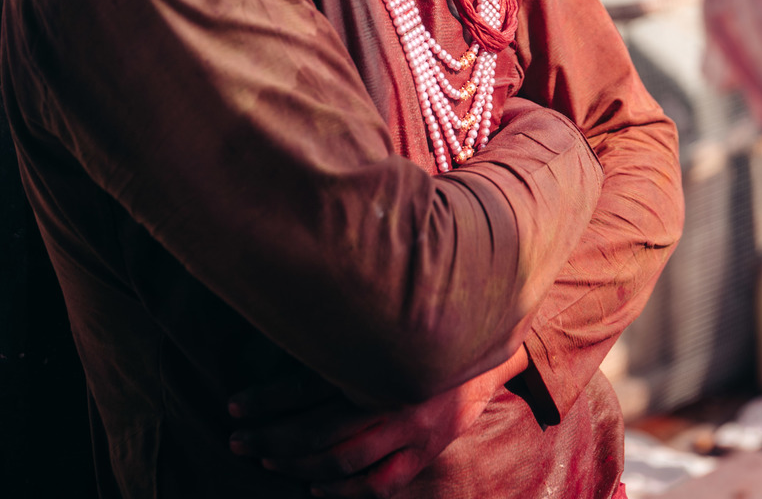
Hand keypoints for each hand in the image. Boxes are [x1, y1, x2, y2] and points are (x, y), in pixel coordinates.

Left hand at [229, 346, 527, 497]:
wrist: (491, 340)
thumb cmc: (430, 323)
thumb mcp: (388, 316)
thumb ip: (349, 328)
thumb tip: (292, 321)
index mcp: (375, 358)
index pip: (307, 386)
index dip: (267, 400)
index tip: (234, 407)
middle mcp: (390, 395)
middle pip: (318, 431)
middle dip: (272, 440)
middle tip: (239, 442)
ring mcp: (410, 428)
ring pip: (343, 461)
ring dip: (299, 467)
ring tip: (269, 463)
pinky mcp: (426, 449)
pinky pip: (379, 483)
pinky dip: (344, 491)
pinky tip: (317, 487)